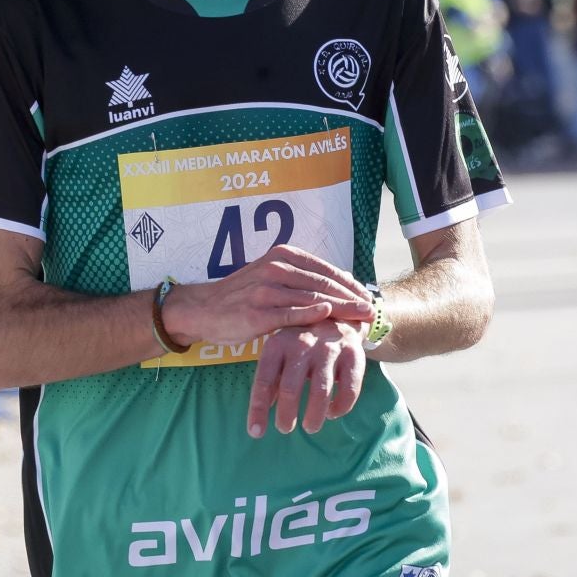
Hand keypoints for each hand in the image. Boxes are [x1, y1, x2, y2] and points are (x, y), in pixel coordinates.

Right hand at [161, 244, 372, 348]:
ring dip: (340, 309)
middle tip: (372, 310)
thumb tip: (341, 279)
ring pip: (311, 298)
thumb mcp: (272, 276)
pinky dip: (311, 315)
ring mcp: (265, 290)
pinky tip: (329, 318)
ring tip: (361, 319)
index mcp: (282, 256)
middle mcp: (275, 268)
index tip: (368, 297)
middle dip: (352, 298)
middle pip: (323, 284)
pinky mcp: (256, 312)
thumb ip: (302, 277)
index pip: (325, 270)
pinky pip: (289, 313)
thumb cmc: (243, 296)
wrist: (204, 309)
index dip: (350, 284)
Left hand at [245, 319, 366, 437]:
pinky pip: (349, 389)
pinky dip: (340, 407)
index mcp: (278, 344)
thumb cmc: (300, 342)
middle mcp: (302, 345)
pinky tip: (332, 414)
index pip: (264, 380)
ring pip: (321, 391)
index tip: (256, 432)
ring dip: (314, 415)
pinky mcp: (353, 355)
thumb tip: (259, 417)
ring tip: (310, 427)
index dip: (258, 408)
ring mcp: (328, 349)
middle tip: (285, 429)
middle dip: (286, 415)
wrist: (338, 314)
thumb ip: (271, 382)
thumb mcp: (280, 354)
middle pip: (291, 388)